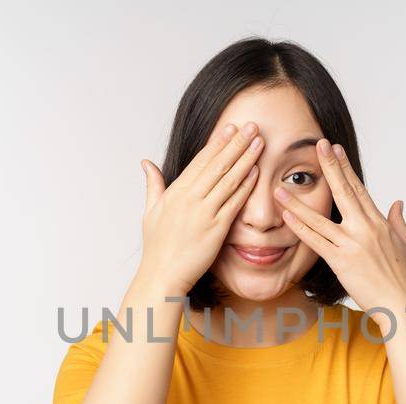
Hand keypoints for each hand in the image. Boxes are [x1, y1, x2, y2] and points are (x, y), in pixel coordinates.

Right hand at [138, 122, 264, 292]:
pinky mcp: (216, 229)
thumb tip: (146, 163)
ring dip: (245, 159)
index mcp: (175, 192)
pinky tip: (257, 173)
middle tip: (252, 126)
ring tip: (259, 143)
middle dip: (236, 143)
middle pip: (217, 164)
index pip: (200, 161)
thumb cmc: (157, 246)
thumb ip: (153, 185)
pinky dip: (246, 186)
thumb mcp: (150, 211)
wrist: (163, 274)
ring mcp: (204, 213)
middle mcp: (190, 199)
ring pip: (228, 179)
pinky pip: (234, 203)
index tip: (230, 128)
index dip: (217, 143)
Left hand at [274, 139, 405, 329]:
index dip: (346, 168)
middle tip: (318, 144)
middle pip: (344, 191)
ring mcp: (352, 244)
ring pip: (320, 217)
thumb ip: (400, 221)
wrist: (403, 305)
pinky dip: (300, 228)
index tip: (336, 150)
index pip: (359, 189)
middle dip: (330, 166)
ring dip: (298, 201)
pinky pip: (316, 241)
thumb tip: (398, 202)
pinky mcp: (342, 261)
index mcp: (380, 223)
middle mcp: (366, 228)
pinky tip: (286, 217)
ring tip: (280, 187)